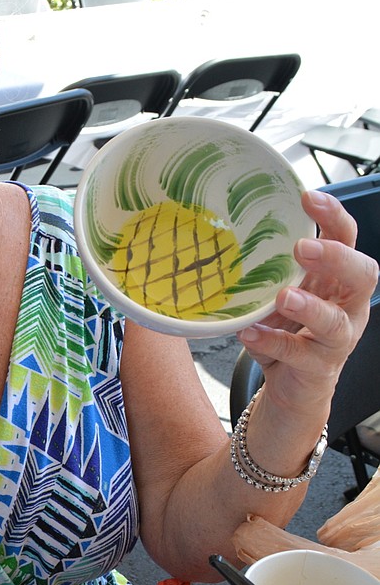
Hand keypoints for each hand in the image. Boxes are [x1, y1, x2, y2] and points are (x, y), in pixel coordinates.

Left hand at [235, 189, 377, 419]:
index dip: (334, 216)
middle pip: (362, 275)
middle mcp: (347, 306)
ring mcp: (337, 340)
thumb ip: (267, 268)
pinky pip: (298, 355)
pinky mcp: (318, 368)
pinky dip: (272, 342)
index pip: (348, 239)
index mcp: (338, 279)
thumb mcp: (279, 292)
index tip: (308, 197)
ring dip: (309, 307)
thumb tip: (222, 229)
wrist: (293, 387)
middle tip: (302, 248)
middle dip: (336, 258)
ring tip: (283, 296)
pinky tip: (250, 333)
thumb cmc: (289, 330)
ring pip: (336, 322)